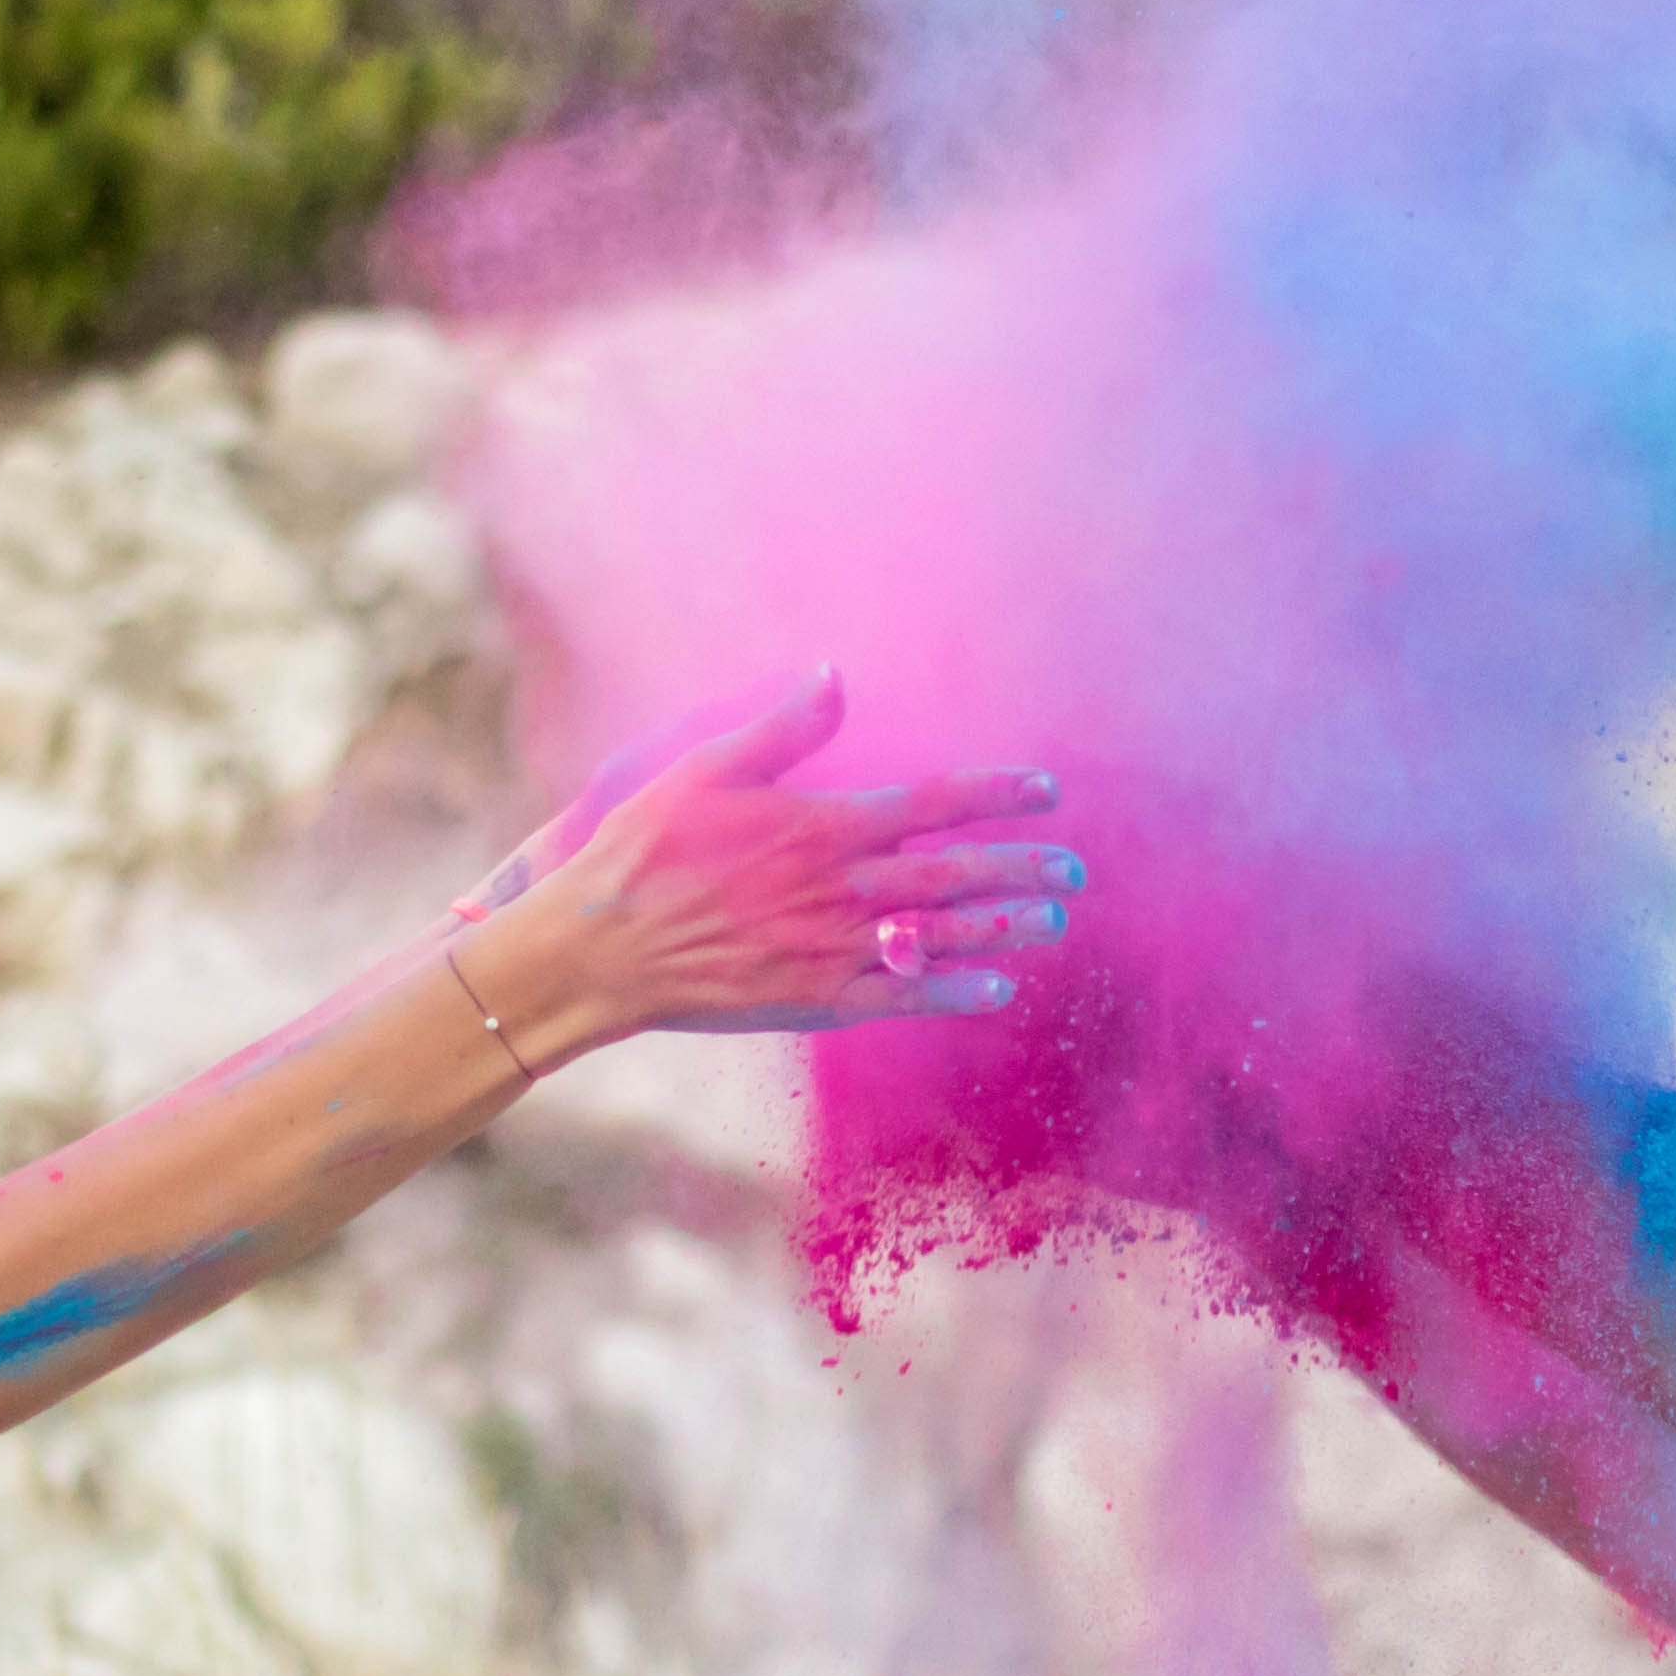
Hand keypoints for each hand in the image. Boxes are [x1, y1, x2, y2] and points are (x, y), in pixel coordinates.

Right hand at [480, 669, 1076, 1047]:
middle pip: (955, 873)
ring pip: (940, 934)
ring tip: (1052, 921)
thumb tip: (835, 676)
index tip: (1048, 791)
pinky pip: (901, 997)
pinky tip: (996, 990)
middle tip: (1075, 869)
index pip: (935, 802)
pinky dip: (952, 991)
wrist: (600, 949)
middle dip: (1023, 867)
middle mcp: (841, 889)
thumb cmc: (643, 852)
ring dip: (1004, 926)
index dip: (998, 794)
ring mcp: (833, 949)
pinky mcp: (814, 999)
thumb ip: (781, 729)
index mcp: (823, 826)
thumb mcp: (705, 769)